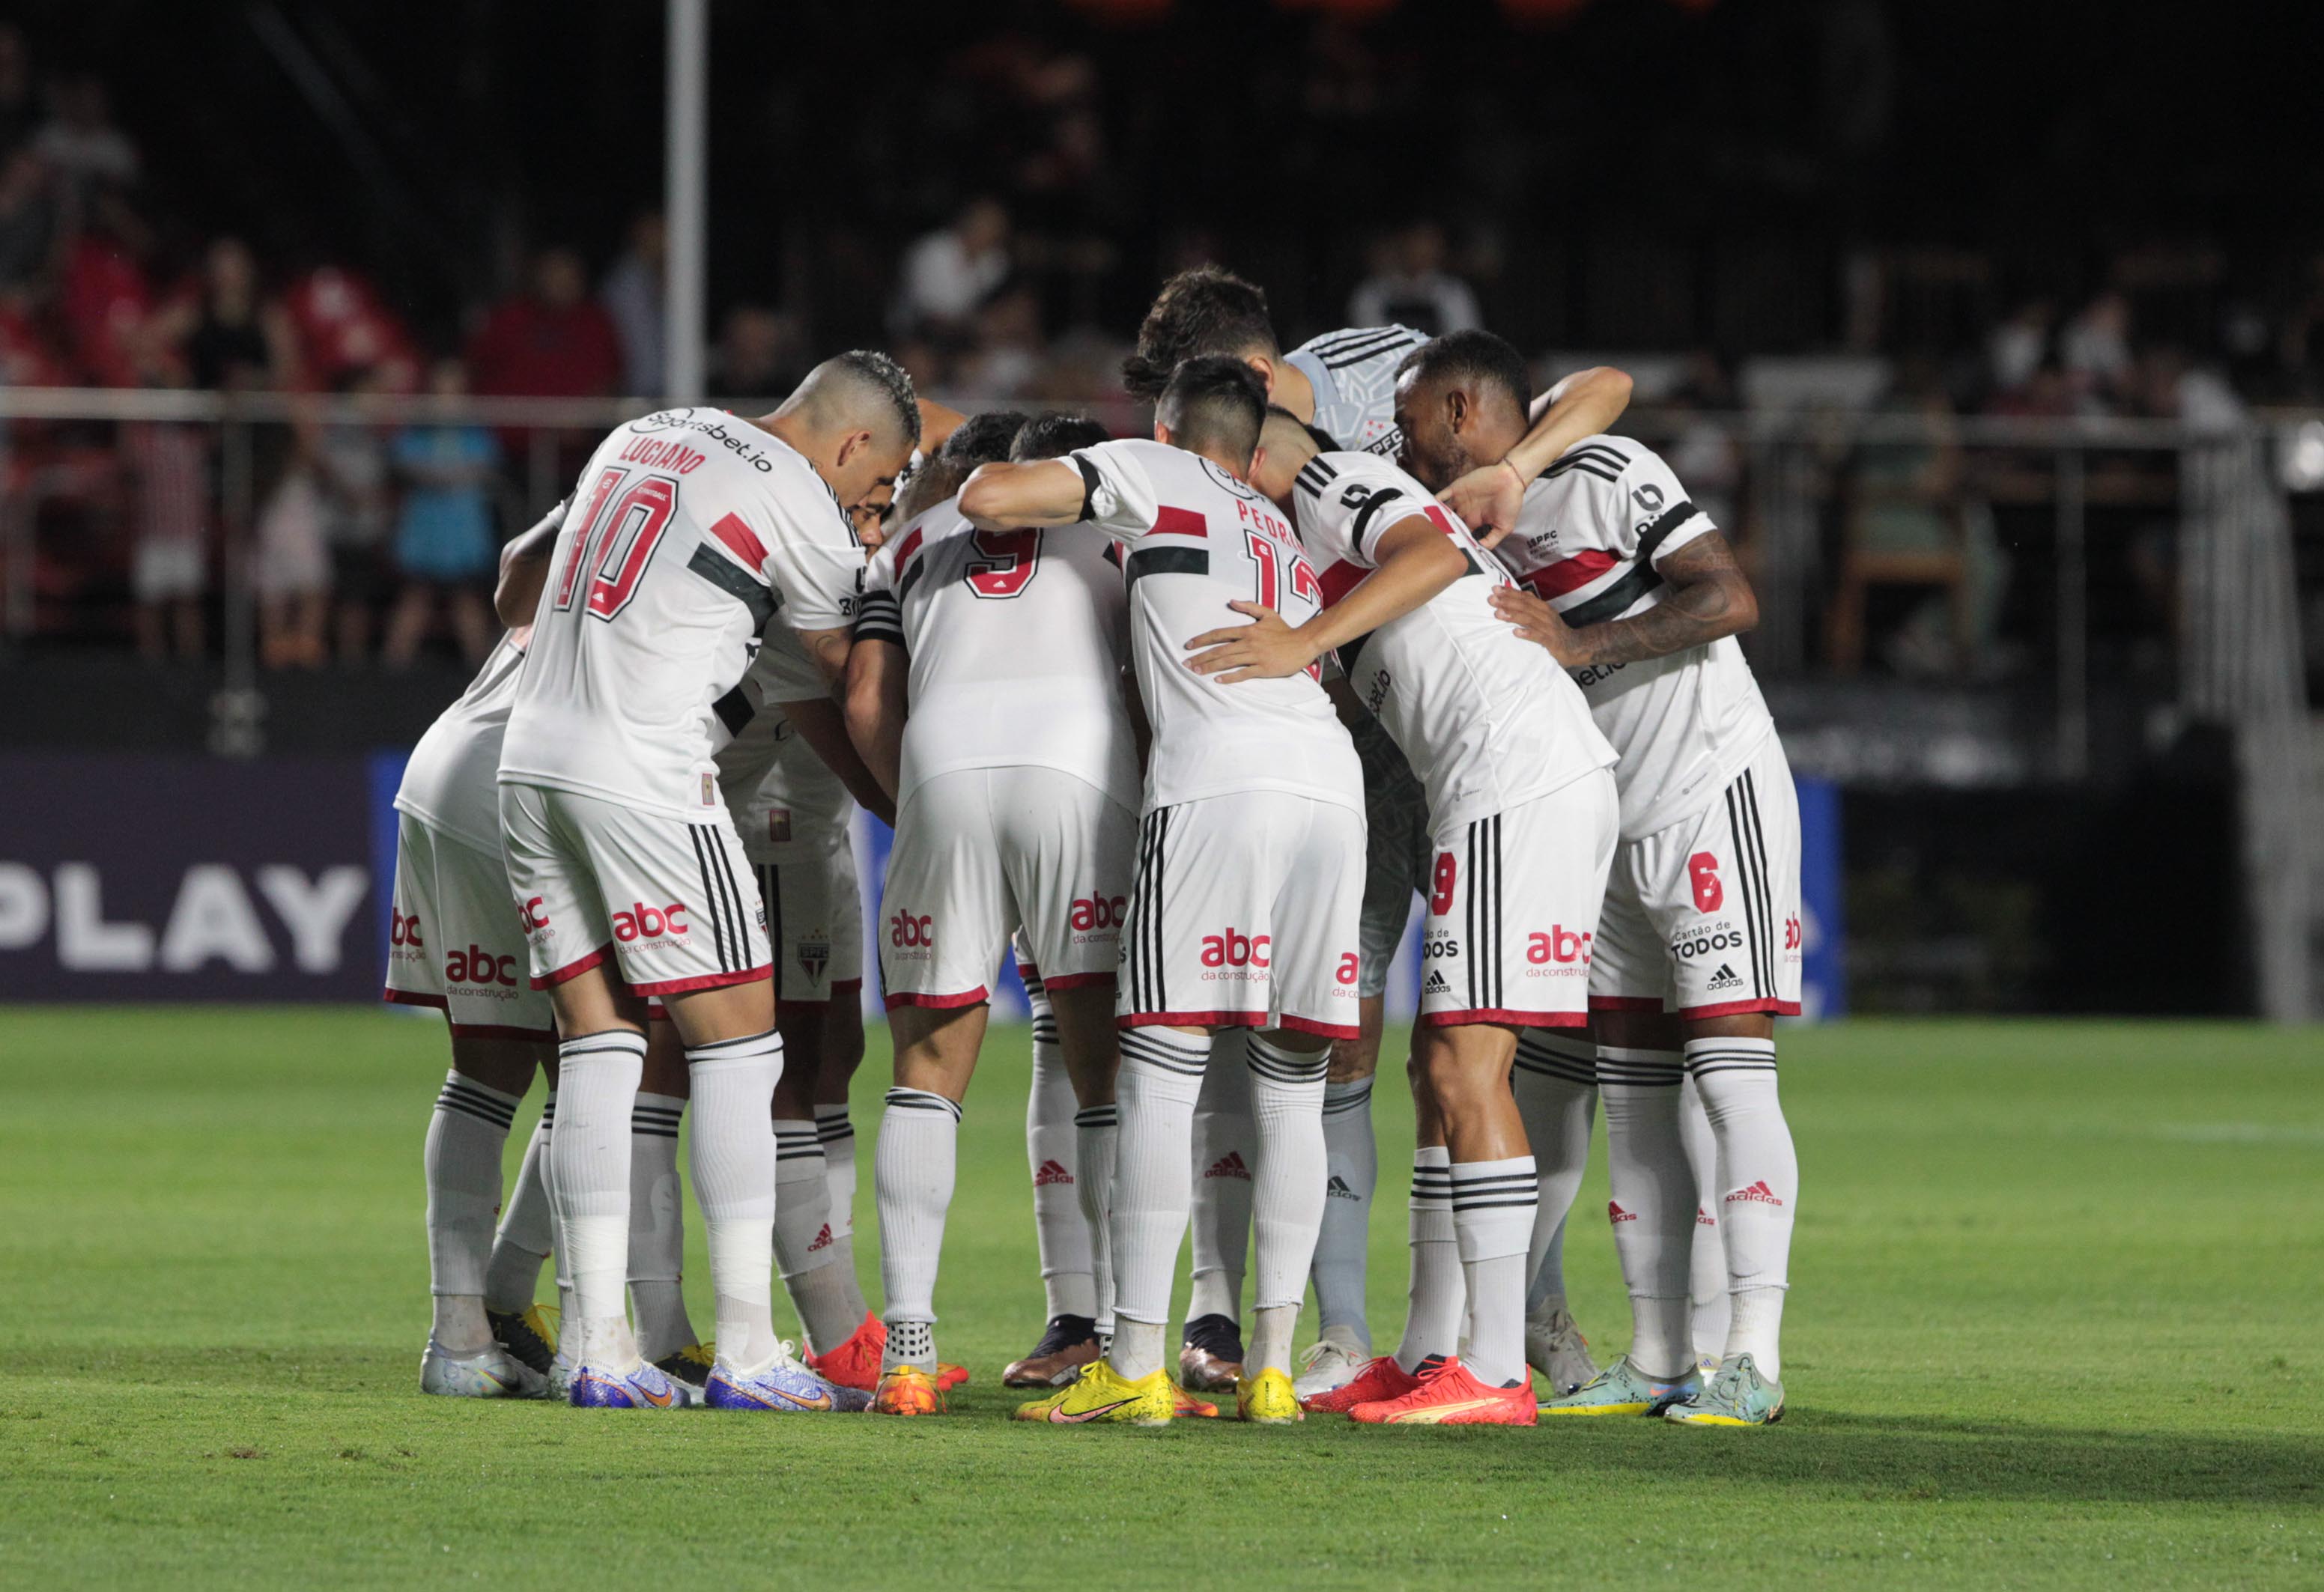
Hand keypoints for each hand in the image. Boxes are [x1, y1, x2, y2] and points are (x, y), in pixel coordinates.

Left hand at [1184, 601, 1318, 682]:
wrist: (1304, 643)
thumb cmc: (1285, 630)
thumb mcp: (1268, 613)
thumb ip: (1249, 607)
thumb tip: (1231, 601)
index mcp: (1248, 630)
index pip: (1220, 633)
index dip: (1202, 639)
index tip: (1189, 645)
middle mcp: (1249, 643)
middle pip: (1220, 650)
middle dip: (1201, 657)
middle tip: (1186, 664)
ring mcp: (1256, 656)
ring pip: (1228, 662)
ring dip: (1211, 667)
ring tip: (1196, 672)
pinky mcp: (1263, 669)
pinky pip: (1243, 674)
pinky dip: (1230, 677)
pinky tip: (1218, 681)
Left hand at [1439, 458, 1526, 549]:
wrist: (1511, 479)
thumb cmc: (1511, 502)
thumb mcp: (1504, 527)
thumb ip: (1492, 540)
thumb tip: (1479, 551)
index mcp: (1474, 521)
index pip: (1459, 533)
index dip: (1454, 541)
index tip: (1449, 550)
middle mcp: (1464, 511)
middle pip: (1447, 523)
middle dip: (1441, 532)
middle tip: (1436, 542)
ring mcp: (1459, 500)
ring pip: (1441, 511)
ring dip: (1436, 519)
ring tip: (1430, 529)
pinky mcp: (1457, 488)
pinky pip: (1442, 495)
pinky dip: (1435, 502)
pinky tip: (1431, 510)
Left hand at [1488, 584, 1585, 666]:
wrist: (1576, 646)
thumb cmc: (1554, 630)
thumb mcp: (1542, 616)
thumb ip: (1529, 608)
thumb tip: (1512, 596)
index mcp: (1542, 607)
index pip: (1525, 597)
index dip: (1510, 592)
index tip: (1495, 589)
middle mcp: (1545, 614)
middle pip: (1525, 606)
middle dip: (1507, 601)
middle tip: (1491, 600)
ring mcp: (1549, 627)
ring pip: (1529, 619)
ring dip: (1513, 615)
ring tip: (1498, 613)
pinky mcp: (1551, 641)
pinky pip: (1539, 636)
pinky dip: (1527, 633)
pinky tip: (1516, 632)